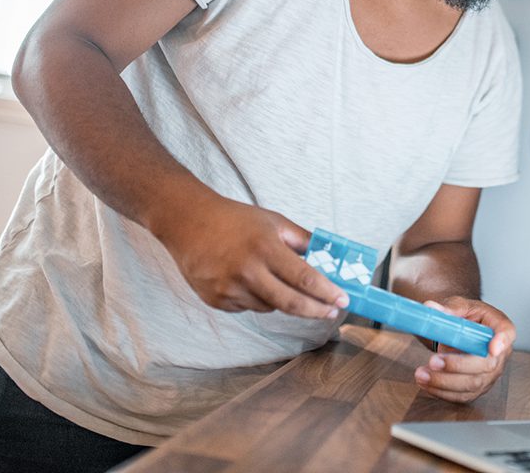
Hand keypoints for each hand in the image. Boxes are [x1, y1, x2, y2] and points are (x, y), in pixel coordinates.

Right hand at [153, 195, 348, 318]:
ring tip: (272, 277)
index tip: (342, 300)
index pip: (304, 278)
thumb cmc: (233, 219)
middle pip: (290, 303)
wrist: (187, 222)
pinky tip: (248, 280)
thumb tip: (329, 256)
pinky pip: (248, 308)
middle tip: (331, 311)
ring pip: (270, 307)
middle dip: (316, 310)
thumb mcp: (273, 221)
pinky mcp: (216, 301)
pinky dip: (257, 299)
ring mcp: (229, 289)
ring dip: (281, 300)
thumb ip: (302, 240)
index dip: (326, 293)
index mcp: (265, 248)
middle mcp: (247, 272)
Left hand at [414, 297, 515, 402]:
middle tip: (433, 360)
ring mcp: (490, 374)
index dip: (502, 341)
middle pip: (486, 365)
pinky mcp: (476, 388)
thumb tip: (430, 308)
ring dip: (444, 382)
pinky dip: (441, 392)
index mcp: (499, 326)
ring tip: (421, 374)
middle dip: (458, 365)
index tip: (492, 348)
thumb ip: (448, 307)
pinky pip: (461, 395)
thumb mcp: (460, 306)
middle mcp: (500, 354)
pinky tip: (425, 383)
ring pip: (472, 384)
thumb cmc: (468, 318)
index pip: (507, 333)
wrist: (465, 333)